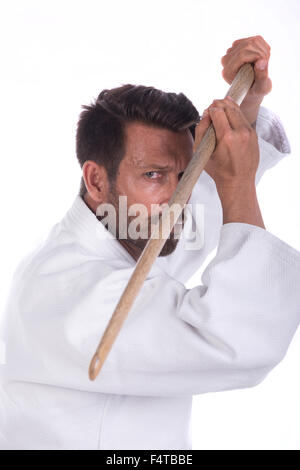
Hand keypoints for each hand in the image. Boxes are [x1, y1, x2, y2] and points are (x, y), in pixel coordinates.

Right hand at [194, 97, 263, 227]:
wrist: (238, 181)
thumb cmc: (218, 170)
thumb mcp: (202, 152)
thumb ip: (201, 130)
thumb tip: (206, 113)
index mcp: (227, 138)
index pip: (218, 112)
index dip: (211, 109)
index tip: (207, 111)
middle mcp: (240, 133)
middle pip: (229, 108)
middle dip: (219, 104)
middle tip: (213, 104)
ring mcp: (249, 133)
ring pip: (238, 111)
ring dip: (228, 106)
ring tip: (221, 105)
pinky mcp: (254, 135)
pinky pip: (243, 119)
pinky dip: (236, 114)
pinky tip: (230, 113)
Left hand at [221, 35, 271, 124]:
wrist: (253, 89)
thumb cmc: (256, 91)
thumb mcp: (261, 88)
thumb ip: (261, 77)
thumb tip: (262, 61)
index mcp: (227, 72)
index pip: (242, 55)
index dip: (257, 56)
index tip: (265, 63)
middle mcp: (226, 61)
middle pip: (247, 46)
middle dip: (261, 53)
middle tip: (266, 63)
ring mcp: (232, 52)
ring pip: (252, 41)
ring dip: (264, 50)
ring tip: (265, 63)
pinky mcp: (239, 46)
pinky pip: (255, 39)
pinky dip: (264, 47)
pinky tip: (263, 58)